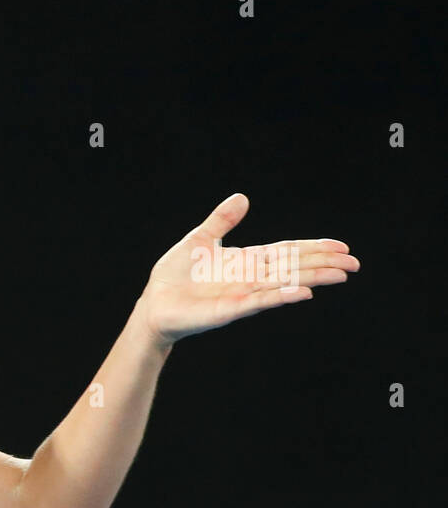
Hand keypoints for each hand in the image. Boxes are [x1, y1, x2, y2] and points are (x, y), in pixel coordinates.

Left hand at [135, 193, 359, 348]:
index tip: (340, 247)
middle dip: (323, 264)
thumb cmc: (173, 276)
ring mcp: (242, 294)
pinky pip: (261, 301)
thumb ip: (221, 221)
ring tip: (341, 275)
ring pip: (284, 284)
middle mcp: (249, 278)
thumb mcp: (199, 239)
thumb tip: (242, 198)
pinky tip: (304, 292)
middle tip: (354, 263)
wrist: (154, 304)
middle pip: (293, 267)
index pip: (286, 252)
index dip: (312, 248)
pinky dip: (282, 296)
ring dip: (313, 279)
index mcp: (245, 261)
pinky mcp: (230, 310)